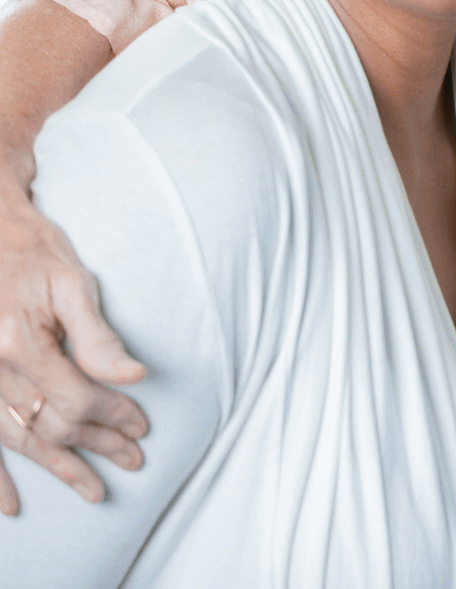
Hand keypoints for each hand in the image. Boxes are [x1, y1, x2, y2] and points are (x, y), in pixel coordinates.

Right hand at [0, 184, 147, 514]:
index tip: (142, 426)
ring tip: (94, 489)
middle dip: (96, 444)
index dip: (113, 415)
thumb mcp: (73, 283)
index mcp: (19, 345)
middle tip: (133, 460)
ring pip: (18, 439)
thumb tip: (135, 375)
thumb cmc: (33, 253)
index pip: (76, 399)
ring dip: (58, 465)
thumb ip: (99, 336)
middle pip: (50, 424)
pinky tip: (11, 504)